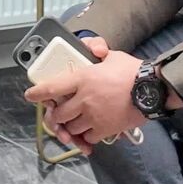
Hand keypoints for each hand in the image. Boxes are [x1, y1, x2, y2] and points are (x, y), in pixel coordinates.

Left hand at [24, 45, 146, 149]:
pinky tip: (90, 130)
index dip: (38, 93)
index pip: (52, 87)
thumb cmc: (132, 71)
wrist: (152, 90)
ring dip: (70, 126)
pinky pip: (88, 137)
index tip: (30, 95)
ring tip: (75, 121)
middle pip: (59, 114)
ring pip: (71, 128)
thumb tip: (90, 46)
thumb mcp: (112, 55)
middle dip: (56, 115)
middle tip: (58, 112)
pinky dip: (86, 136)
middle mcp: (83, 99)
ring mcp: (93, 116)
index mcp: (82, 79)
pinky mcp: (105, 129)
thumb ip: (97, 47)